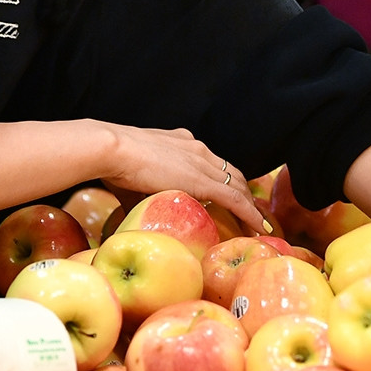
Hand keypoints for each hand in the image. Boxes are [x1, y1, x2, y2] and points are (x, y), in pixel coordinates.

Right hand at [93, 122, 271, 233]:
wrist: (111, 150)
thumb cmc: (111, 163)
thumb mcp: (130, 177)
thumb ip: (137, 195)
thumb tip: (129, 218)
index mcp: (181, 142)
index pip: (210, 162)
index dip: (221, 179)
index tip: (226, 194)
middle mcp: (196, 148)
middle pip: (229, 172)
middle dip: (242, 192)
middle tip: (250, 212)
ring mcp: (201, 162)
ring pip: (237, 185)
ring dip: (249, 205)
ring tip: (258, 224)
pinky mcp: (202, 179)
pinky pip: (235, 199)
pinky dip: (250, 214)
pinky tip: (259, 228)